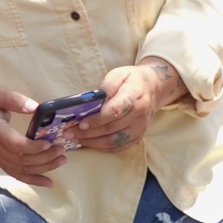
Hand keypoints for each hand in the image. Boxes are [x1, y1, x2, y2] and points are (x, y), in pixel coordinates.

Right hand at [0, 86, 67, 187]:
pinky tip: (49, 182)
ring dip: (43, 168)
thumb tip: (34, 107)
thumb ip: (14, 100)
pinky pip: (17, 175)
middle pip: (20, 160)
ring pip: (21, 170)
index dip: (33, 147)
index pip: (14, 144)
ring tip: (61, 160)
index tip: (49, 142)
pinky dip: (33, 180)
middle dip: (44, 158)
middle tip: (61, 149)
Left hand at [65, 60, 185, 152]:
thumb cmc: (131, 80)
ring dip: (92, 143)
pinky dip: (102, 148)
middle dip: (87, 133)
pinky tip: (89, 143)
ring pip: (113, 142)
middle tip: (69, 133)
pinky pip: (118, 148)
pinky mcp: (138, 138)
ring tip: (75, 139)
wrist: (153, 89)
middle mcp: (139, 116)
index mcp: (134, 97)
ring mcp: (139, 129)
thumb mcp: (118, 74)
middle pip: (111, 129)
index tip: (80, 123)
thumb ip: (106, 87)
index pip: (114, 112)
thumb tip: (91, 101)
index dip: (96, 120)